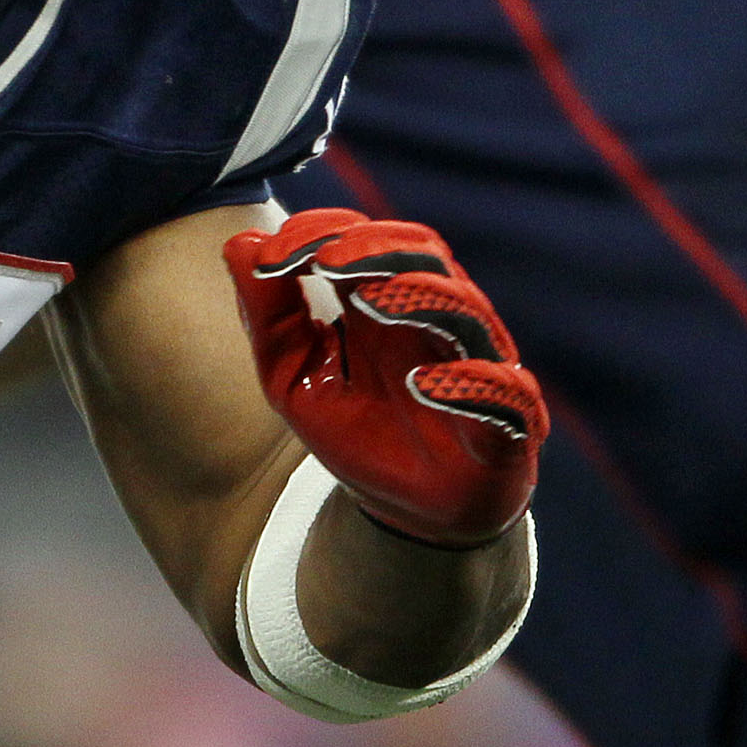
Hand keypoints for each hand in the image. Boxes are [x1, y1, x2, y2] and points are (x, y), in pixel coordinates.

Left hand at [224, 209, 545, 547]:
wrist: (410, 514)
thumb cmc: (355, 429)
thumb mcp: (292, 374)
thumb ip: (267, 313)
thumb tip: (240, 242)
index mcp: (388, 301)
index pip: (370, 240)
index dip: (325, 232)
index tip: (274, 251)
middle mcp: (438, 323)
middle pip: (424, 257)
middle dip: (375, 249)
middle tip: (325, 259)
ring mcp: (478, 368)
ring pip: (468, 313)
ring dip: (420, 298)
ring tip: (370, 300)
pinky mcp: (507, 424)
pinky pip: (505, 393)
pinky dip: (468, 385)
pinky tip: (422, 385)